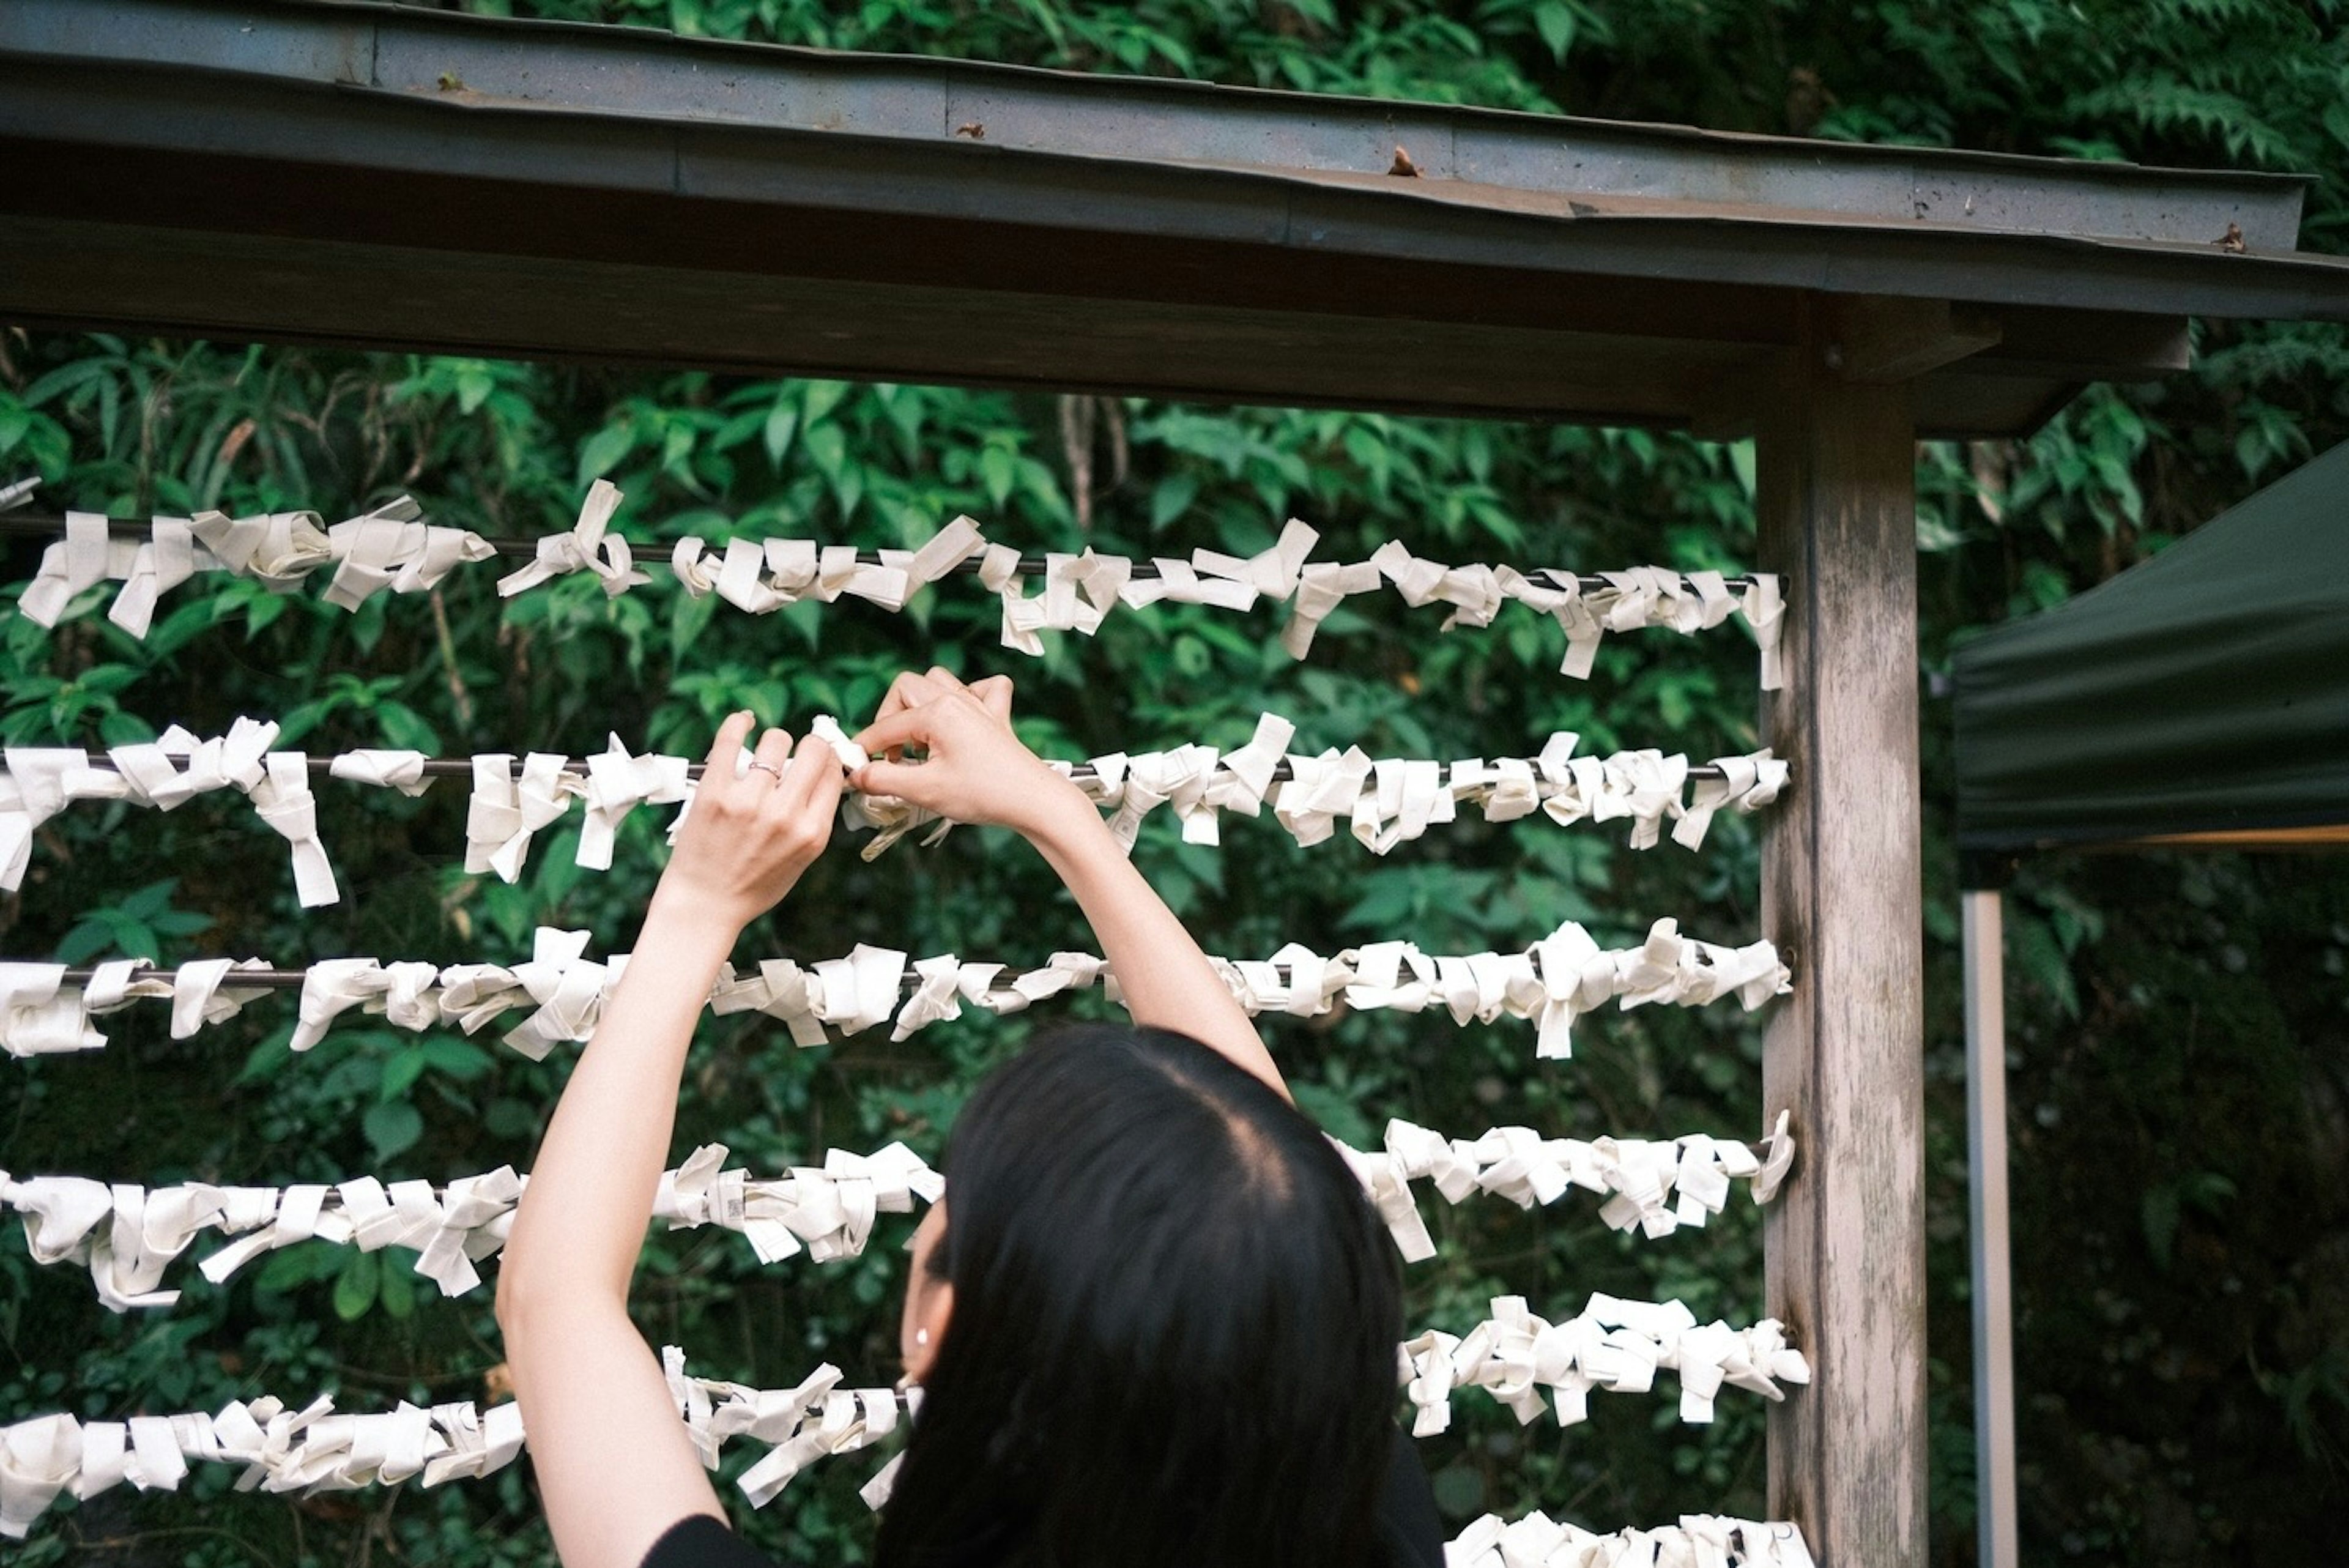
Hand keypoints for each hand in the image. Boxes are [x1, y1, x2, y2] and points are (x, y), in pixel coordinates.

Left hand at [656, 711, 842, 933]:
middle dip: (808, 745)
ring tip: (762, 756)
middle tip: (795, 753)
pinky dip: (738, 724)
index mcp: (812, 832)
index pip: (832, 772)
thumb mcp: (801, 859)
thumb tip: (824, 774)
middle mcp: (785, 814)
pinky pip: (729, 740)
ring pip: (775, 740)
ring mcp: (748, 801)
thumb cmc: (753, 885)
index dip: (827, 760)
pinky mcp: (714, 792)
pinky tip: (743, 722)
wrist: (705, 905)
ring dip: (772, 743)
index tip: (817, 759)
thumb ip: (815, 819)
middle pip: (813, 749)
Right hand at [851, 668, 1087, 840]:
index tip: (856, 767)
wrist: (1034, 801)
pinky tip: (962, 718)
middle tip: (890, 754)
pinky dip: (970, 695)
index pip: (886, 726)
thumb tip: (859, 776)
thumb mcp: (924, 790)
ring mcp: (979, 705)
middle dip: (889, 719)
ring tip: (920, 739)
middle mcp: (957, 700)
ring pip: (937, 681)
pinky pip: (983, 688)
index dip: (865, 748)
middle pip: (905, 689)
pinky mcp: (997, 716)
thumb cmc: (985, 794)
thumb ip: (884, 780)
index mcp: (937, 712)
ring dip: (921, 704)